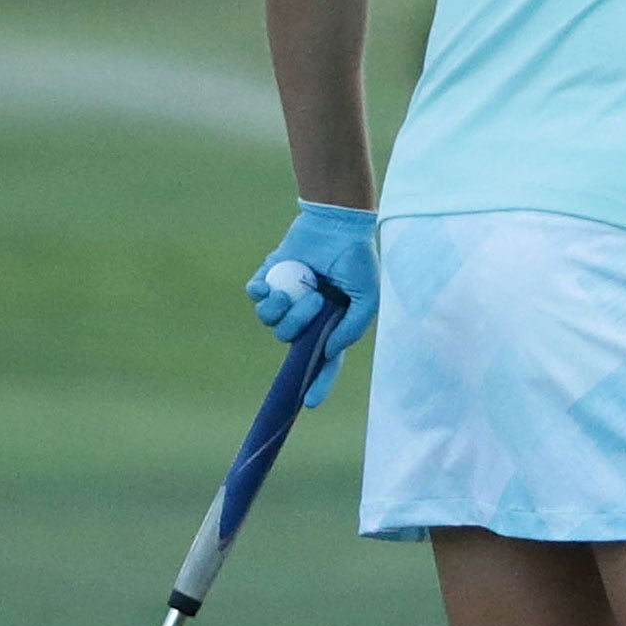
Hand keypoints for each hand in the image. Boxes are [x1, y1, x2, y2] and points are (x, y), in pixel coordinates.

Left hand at [246, 199, 380, 406]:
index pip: (322, 361)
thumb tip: (329, 352)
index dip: (317, 382)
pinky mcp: (270, 279)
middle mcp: (306, 315)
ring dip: (281, 309)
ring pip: (270, 321)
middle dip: (298, 325)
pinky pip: (256, 297)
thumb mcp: (368, 295)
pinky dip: (261, 293)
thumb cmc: (357, 258)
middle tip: (316, 299)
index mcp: (331, 323)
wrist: (338, 223)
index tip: (310, 402)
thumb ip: (353, 326)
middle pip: (289, 340)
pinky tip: (270, 284)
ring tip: (296, 288)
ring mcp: (287, 297)